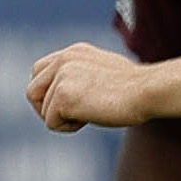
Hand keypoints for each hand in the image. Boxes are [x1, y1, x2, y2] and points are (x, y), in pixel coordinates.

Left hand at [27, 42, 155, 132]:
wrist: (147, 91)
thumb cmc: (137, 89)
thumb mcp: (105, 73)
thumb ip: (83, 76)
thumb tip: (74, 94)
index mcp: (73, 52)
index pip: (39, 71)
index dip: (48, 92)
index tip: (68, 104)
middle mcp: (63, 60)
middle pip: (33, 91)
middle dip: (46, 108)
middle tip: (72, 116)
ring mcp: (61, 77)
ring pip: (43, 111)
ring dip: (64, 120)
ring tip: (91, 114)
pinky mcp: (63, 96)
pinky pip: (51, 123)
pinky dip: (69, 128)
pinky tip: (91, 119)